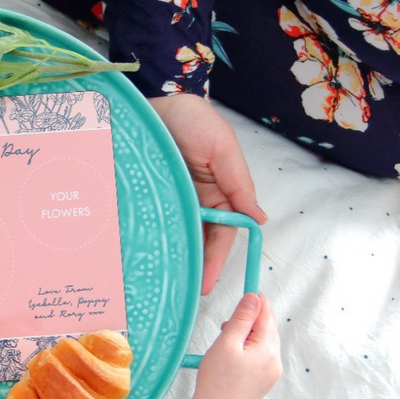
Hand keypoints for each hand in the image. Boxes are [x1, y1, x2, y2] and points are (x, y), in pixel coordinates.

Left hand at [149, 94, 266, 294]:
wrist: (151, 103)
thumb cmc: (192, 119)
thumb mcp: (222, 147)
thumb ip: (239, 183)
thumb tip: (259, 219)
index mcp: (219, 195)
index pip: (221, 236)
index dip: (214, 260)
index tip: (206, 284)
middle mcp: (194, 203)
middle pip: (196, 242)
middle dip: (191, 268)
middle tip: (181, 295)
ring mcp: (169, 201)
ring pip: (173, 236)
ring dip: (170, 258)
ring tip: (161, 285)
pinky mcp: (146, 198)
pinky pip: (148, 222)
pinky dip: (147, 240)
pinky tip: (140, 259)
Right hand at [166, 293, 280, 398]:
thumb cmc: (216, 381)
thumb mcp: (226, 343)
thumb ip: (241, 318)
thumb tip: (253, 298)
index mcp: (268, 350)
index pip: (267, 316)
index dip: (258, 301)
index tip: (250, 288)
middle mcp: (275, 362)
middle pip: (267, 329)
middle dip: (250, 320)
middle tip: (228, 321)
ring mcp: (271, 374)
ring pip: (263, 343)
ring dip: (247, 335)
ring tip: (225, 339)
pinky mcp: (264, 382)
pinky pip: (260, 357)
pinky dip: (248, 349)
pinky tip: (231, 354)